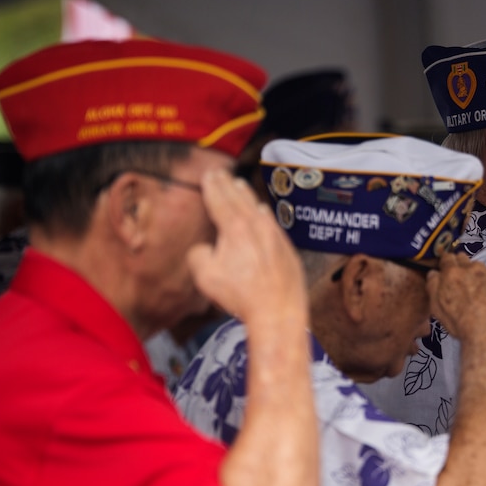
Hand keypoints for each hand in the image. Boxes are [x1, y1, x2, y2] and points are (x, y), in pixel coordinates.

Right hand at [187, 169, 307, 324]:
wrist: (279, 311)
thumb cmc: (242, 295)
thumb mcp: (205, 276)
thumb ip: (198, 255)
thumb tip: (204, 249)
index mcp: (235, 228)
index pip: (220, 200)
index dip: (212, 186)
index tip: (208, 175)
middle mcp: (257, 226)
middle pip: (240, 199)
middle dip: (228, 185)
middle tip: (221, 174)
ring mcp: (275, 236)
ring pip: (258, 208)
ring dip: (247, 196)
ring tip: (240, 186)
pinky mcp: (287, 249)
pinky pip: (272, 223)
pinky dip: (264, 214)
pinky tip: (262, 212)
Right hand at [427, 253, 485, 343]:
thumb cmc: (460, 324)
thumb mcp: (437, 308)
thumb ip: (433, 286)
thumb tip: (434, 273)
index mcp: (451, 273)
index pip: (447, 258)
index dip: (447, 263)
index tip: (448, 268)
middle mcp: (470, 269)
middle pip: (464, 259)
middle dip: (462, 266)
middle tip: (463, 282)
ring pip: (481, 267)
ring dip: (478, 275)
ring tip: (479, 292)